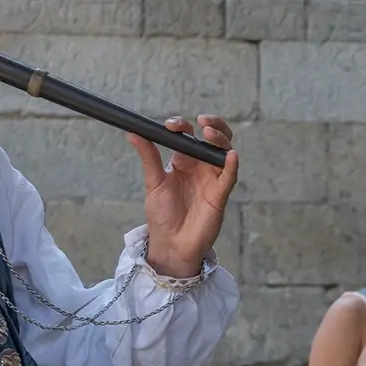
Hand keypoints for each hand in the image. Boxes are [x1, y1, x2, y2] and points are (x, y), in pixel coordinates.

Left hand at [131, 116, 239, 277]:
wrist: (170, 243)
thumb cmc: (162, 215)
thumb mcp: (154, 182)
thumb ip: (148, 156)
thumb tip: (132, 132)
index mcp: (183, 161)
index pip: (188, 136)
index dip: (182, 126)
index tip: (171, 125)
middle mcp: (201, 167)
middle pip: (213, 139)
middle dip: (212, 125)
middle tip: (202, 122)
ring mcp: (212, 179)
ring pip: (224, 153)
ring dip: (221, 140)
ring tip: (210, 134)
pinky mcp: (220, 195)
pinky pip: (229, 177)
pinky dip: (232, 165)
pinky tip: (230, 156)